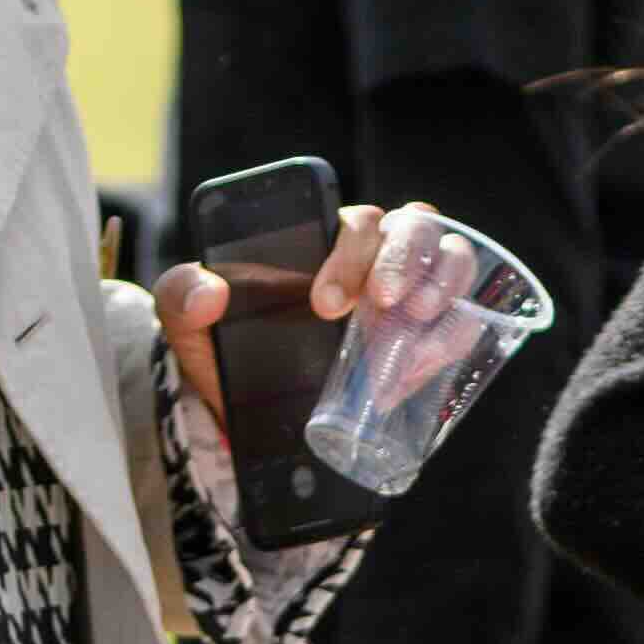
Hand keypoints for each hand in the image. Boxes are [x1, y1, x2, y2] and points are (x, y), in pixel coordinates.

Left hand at [153, 193, 465, 443]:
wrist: (246, 421)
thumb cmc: (226, 356)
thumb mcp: (191, 326)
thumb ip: (183, 297)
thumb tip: (210, 291)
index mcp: (325, 240)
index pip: (356, 222)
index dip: (351, 252)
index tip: (324, 302)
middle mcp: (376, 260)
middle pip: (415, 229)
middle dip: (405, 262)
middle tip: (381, 306)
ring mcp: (409, 299)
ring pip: (450, 261)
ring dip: (442, 285)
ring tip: (415, 321)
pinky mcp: (427, 341)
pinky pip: (461, 321)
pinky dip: (452, 334)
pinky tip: (422, 364)